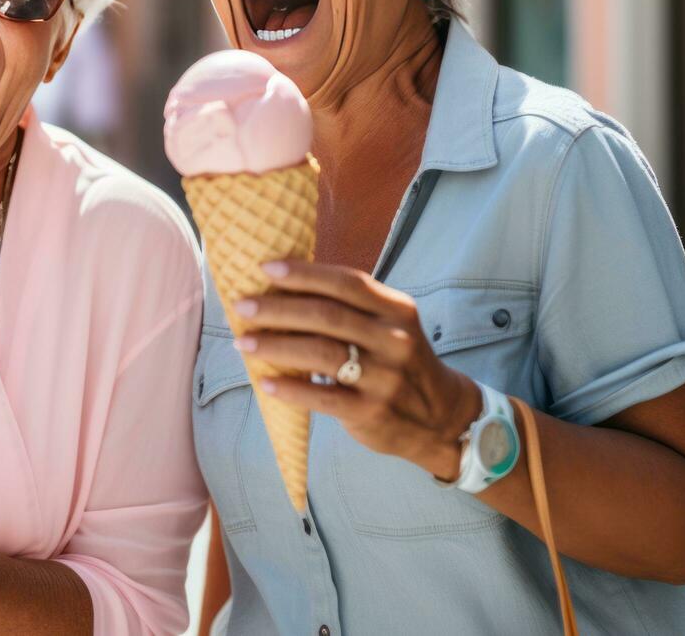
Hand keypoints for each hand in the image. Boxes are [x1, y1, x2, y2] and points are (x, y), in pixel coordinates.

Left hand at [235, 261, 481, 479]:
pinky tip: (265, 381)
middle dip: (278, 308)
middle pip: (327, 316)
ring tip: (243, 342)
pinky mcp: (372, 412)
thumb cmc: (398, 361)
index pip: (347, 282)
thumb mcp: (390, 326)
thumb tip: (283, 288)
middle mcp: (395, 339)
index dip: (304, 273)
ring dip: (275, 345)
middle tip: (243, 306)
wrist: (441, 417)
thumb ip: (350, 308)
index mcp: (397, 310)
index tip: (265, 267)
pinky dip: (290, 388)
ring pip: (321, 353)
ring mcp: (385, 377)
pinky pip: (323, 397)